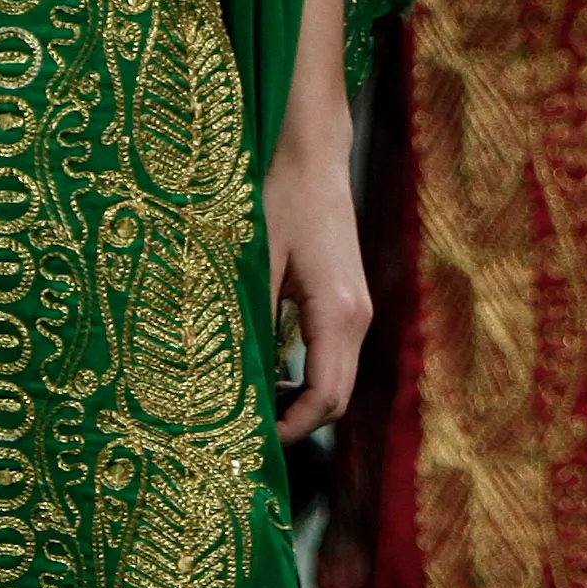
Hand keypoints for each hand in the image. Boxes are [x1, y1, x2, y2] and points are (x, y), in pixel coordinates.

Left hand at [267, 0, 368, 437]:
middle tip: (236, 433)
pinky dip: (300, 370)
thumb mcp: (253, 263)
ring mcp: (356, 303)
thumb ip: (247, 326)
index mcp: (340, 313)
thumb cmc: (277, 196)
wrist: (309, 142)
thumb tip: (228, 387)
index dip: (288, 432)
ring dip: (294, 396)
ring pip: (332, 373)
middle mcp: (358, 315)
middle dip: (291, 422)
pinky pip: (329, 350)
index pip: (326, 400)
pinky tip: (260, 364)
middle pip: (334, 395)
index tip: (244, 444)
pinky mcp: (345, 291)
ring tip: (241, 404)